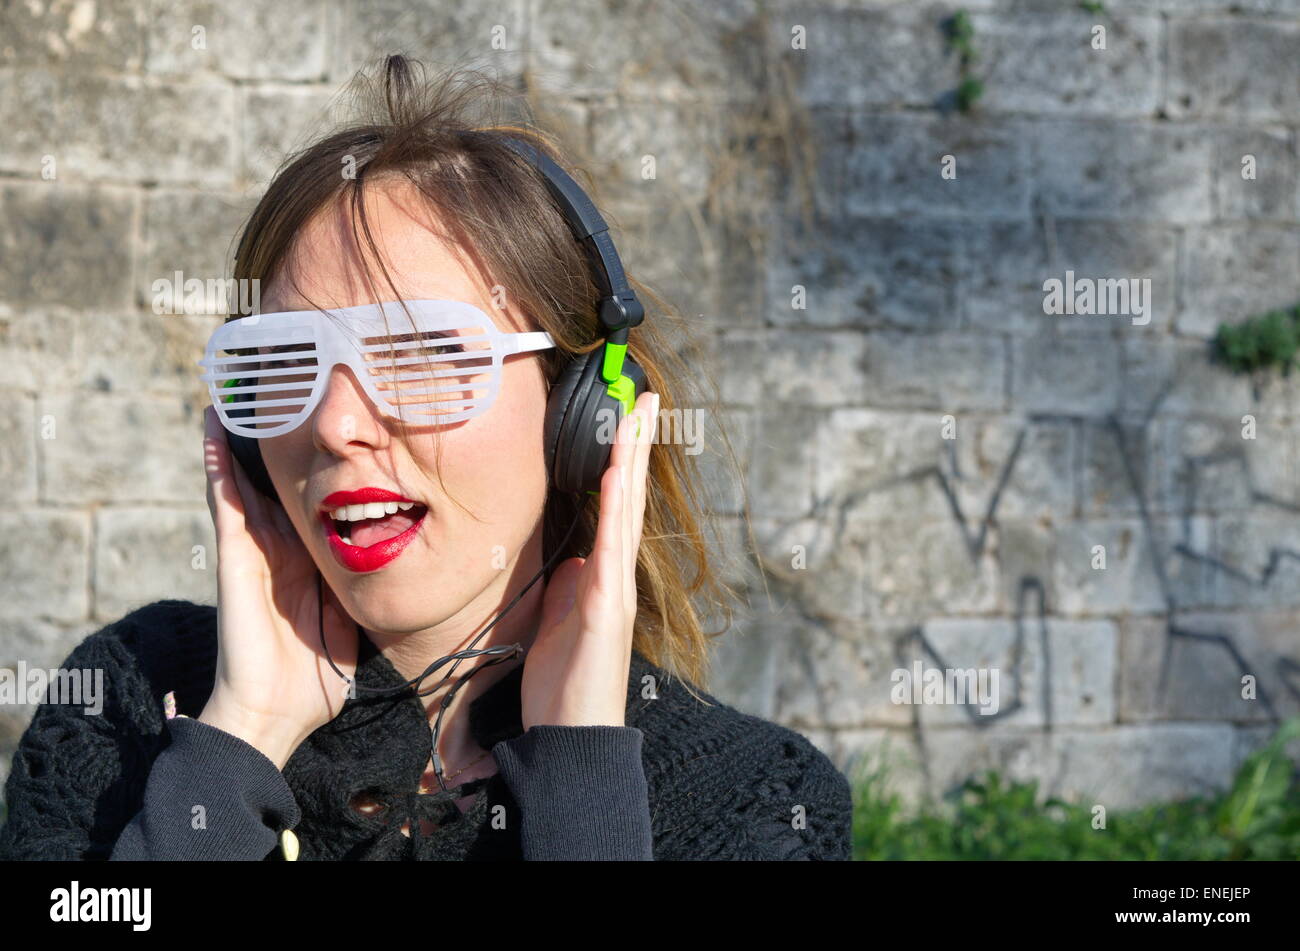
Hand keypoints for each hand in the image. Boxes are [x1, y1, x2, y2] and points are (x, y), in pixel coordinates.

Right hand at [198, 406, 358, 768]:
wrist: (278, 713)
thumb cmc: (318, 677)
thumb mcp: (355, 620)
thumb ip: (369, 589)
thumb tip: (406, 563)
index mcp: (308, 563)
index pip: (313, 503)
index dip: (318, 468)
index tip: (333, 428)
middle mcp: (279, 549)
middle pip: (276, 482)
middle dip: (277, 441)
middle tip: (282, 387)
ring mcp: (254, 549)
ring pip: (245, 480)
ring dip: (240, 436)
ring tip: (238, 388)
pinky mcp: (234, 555)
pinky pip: (224, 499)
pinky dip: (215, 462)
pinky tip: (212, 425)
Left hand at [522, 391, 658, 729]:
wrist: (571, 739)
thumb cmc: (564, 685)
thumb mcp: (559, 619)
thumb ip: (568, 584)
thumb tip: (570, 557)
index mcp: (603, 575)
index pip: (615, 505)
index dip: (622, 458)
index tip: (626, 416)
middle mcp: (616, 576)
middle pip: (630, 497)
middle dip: (636, 444)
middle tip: (643, 395)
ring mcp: (614, 591)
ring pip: (626, 513)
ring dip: (630, 462)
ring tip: (635, 417)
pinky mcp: (604, 610)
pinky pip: (609, 551)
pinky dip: (615, 511)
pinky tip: (616, 476)